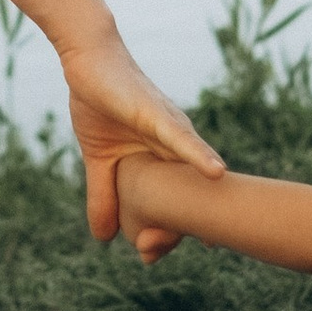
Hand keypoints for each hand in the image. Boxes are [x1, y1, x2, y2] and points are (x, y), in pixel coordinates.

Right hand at [60, 31, 221, 244]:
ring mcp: (169, 128)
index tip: (192, 250)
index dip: (178, 223)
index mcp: (163, 156)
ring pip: (192, 167)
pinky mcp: (157, 114)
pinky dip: (197, 156)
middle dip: (194, 219)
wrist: (86, 60)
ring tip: (225, 225)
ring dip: (204, 197)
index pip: (178, 196)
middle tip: (206, 249)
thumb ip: (102, 195)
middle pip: (190, 188)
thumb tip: (103, 239)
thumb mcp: (97, 160)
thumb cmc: (98, 103)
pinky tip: (216, 173)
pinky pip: (180, 138)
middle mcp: (175, 143)